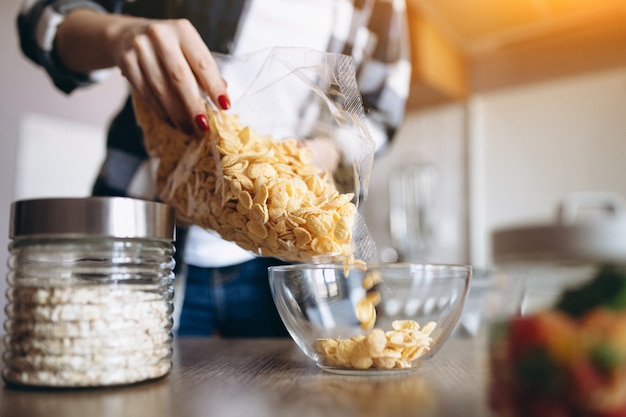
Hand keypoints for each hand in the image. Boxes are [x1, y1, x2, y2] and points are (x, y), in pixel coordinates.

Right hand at [111, 17, 227, 134]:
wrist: (126, 34)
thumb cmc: (166, 46)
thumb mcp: (187, 49)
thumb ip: (203, 70)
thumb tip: (222, 95)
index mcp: (182, 30)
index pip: (202, 62)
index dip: (214, 86)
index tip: (224, 106)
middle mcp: (160, 35)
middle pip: (180, 77)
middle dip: (193, 105)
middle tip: (204, 126)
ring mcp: (140, 48)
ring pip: (161, 88)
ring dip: (177, 114)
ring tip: (190, 129)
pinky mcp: (126, 62)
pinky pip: (146, 93)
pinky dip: (161, 111)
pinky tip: (172, 122)